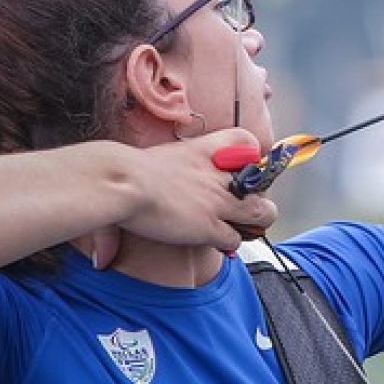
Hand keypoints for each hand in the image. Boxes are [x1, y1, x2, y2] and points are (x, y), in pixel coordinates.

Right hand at [92, 129, 278, 267]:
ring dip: (253, 223)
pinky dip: (228, 243)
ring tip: (238, 227)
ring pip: (262, 213)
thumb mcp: (156, 157)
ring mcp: (217, 200)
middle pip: (263, 183)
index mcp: (204, 150)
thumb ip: (173, 169)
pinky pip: (235, 238)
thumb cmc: (125, 169)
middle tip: (240, 207)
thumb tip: (165, 189)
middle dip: (257, 196)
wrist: (120, 182)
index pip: (247, 140)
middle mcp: (218, 174)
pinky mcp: (209, 226)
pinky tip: (214, 241)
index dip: (251, 156)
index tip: (239, 168)